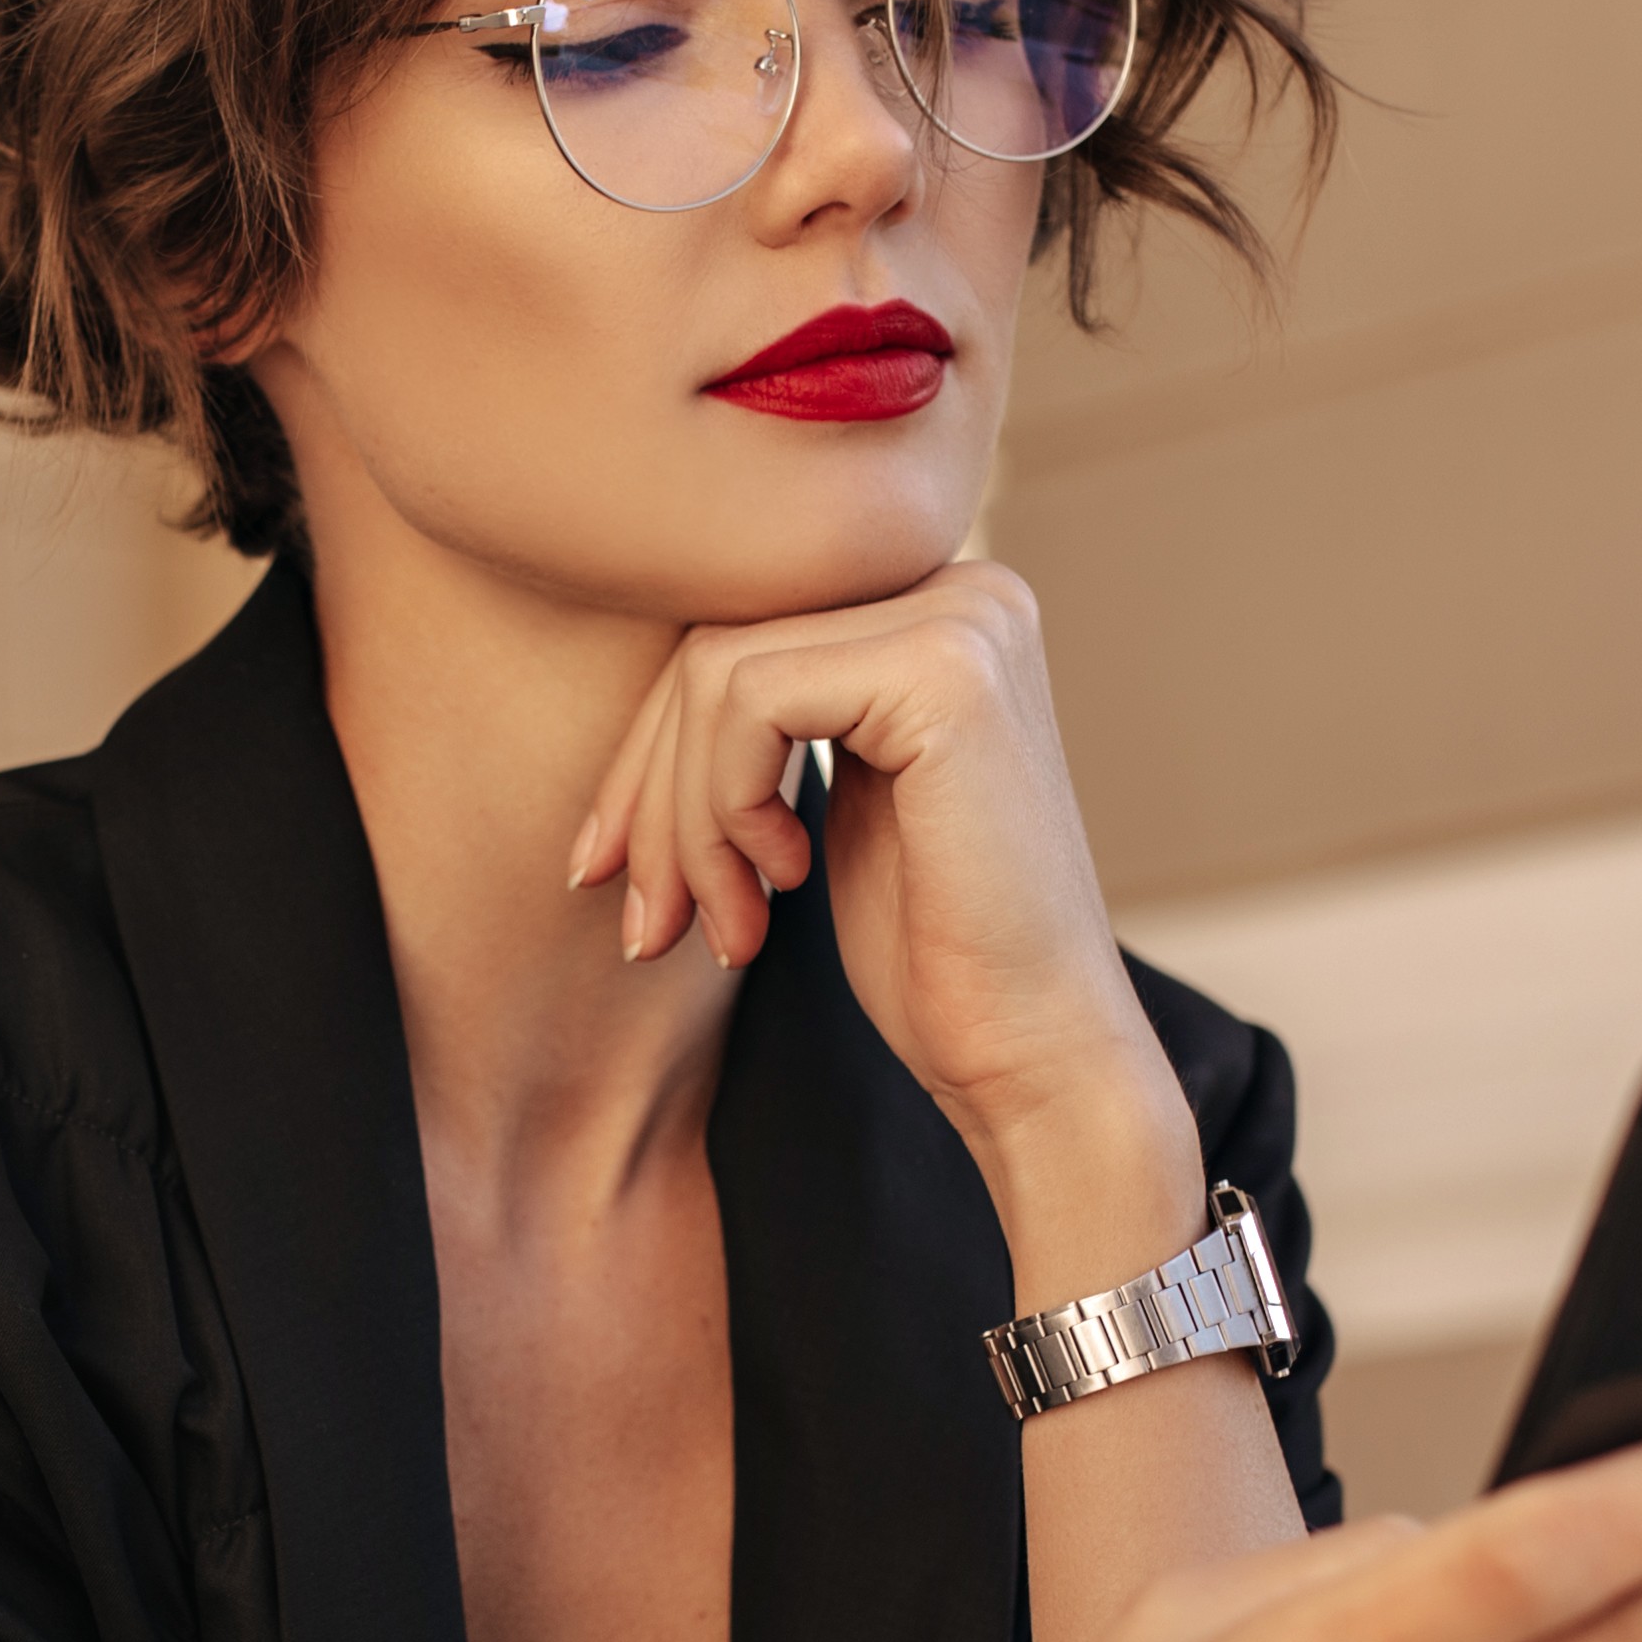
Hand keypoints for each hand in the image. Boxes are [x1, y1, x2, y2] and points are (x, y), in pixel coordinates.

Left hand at [562, 562, 1174, 1192]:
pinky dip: (726, 807)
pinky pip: (749, 700)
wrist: (1038, 1054)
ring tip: (729, 926)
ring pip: (716, 673)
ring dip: (685, 824)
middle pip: (715, 644)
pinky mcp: (945, 669)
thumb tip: (617, 711)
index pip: (736, 636)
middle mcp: (960, 588)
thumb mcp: (820, 812)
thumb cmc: (934, 957)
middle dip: (649, 797)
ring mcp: (961, 619)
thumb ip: (756, 730)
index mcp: (935, 614)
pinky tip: (785, 881)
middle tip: (651, 926)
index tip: (603, 872)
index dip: (647, 759)